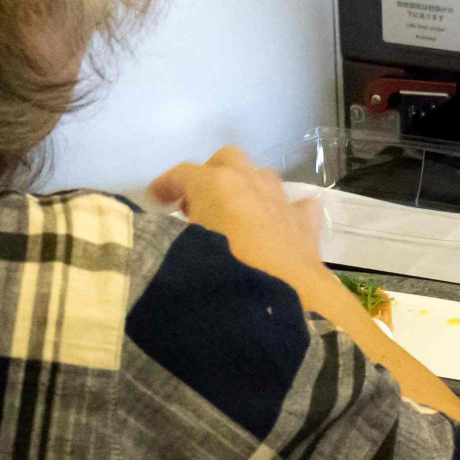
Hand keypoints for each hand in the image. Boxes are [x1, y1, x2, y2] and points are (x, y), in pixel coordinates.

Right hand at [147, 147, 330, 294]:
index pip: (182, 174)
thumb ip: (174, 236)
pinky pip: (295, 204)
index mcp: (216, 183)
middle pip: (226, 160)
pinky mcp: (305, 222)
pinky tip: (277, 225)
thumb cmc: (221, 273)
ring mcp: (281, 199)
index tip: (154, 200)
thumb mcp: (183, 251)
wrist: (280, 298)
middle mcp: (250, 181)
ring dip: (245, 189)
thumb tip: (174, 234)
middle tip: (196, 204)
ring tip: (232, 215)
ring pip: (261, 177)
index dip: (164, 185)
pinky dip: (283, 210)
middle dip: (209, 175)